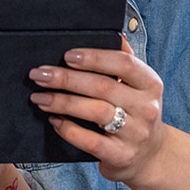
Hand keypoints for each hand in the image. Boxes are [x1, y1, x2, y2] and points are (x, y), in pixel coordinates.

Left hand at [28, 37, 167, 183]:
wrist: (149, 156)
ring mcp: (135, 133)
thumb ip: (125, 62)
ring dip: (62, 102)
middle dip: (66, 78)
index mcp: (150, 84)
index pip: (124, 63)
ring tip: (39, 97)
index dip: (94, 57)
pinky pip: (91, 141)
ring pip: (96, 111)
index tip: (67, 55)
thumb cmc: (135, 113)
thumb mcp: (138, 87)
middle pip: (103, 86)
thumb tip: (114, 33)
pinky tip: (54, 120)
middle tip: (39, 74)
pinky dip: (68, 129)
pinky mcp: (121, 155)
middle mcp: (146, 107)